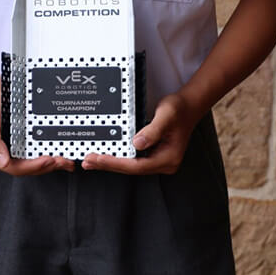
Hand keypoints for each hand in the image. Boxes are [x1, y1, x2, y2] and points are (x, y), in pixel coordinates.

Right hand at [0, 90, 74, 176]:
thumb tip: (2, 163)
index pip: (14, 168)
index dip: (32, 166)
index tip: (47, 160)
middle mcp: (3, 158)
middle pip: (26, 169)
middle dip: (46, 166)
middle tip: (62, 160)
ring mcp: (13, 155)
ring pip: (33, 166)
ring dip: (51, 165)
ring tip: (65, 161)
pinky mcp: (21, 150)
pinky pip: (35, 157)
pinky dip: (50, 159)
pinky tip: (62, 160)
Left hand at [81, 93, 198, 175]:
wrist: (188, 106)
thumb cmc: (178, 110)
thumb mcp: (166, 116)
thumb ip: (153, 130)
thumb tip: (137, 143)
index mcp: (168, 158)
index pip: (136, 165)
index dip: (115, 163)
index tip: (98, 159)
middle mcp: (163, 163)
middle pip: (131, 168)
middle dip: (108, 165)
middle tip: (87, 161)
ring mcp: (158, 160)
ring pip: (130, 165)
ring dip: (111, 162)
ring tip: (91, 160)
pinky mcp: (152, 154)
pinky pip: (132, 158)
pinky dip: (118, 156)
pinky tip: (105, 154)